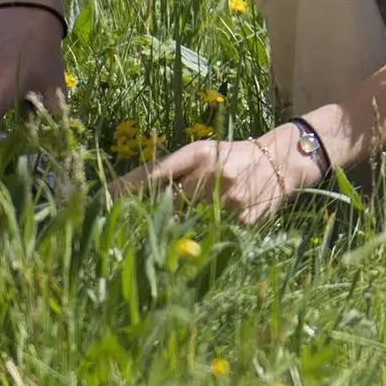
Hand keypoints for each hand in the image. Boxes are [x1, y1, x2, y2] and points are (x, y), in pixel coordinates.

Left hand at [113, 129, 311, 224]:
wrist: (284, 161)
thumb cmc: (234, 157)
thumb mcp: (205, 153)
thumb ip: (174, 170)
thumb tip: (126, 194)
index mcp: (201, 152)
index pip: (155, 172)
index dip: (126, 187)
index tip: (100, 199)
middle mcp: (215, 172)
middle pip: (169, 202)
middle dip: (157, 211)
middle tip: (152, 217)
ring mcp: (230, 198)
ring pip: (190, 221)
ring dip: (183, 225)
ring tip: (193, 220)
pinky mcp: (244, 220)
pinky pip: (213, 234)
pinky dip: (209, 233)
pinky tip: (215, 227)